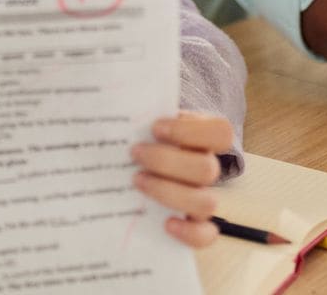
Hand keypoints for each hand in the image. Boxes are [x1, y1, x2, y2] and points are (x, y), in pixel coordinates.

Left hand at [131, 111, 233, 247]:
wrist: (135, 158)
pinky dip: (189, 233)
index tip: (155, 128)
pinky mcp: (193, 223)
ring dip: (169, 192)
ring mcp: (201, 196)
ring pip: (206, 202)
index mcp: (200, 136)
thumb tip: (105, 91)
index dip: (190, 131)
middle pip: (208, 169)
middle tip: (135, 153)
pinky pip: (205, 235)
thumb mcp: (139, 113)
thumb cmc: (139, 131)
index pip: (220, 132)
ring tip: (137, 181)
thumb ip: (135, 103)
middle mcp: (206, 166)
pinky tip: (166, 223)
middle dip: (166, 162)